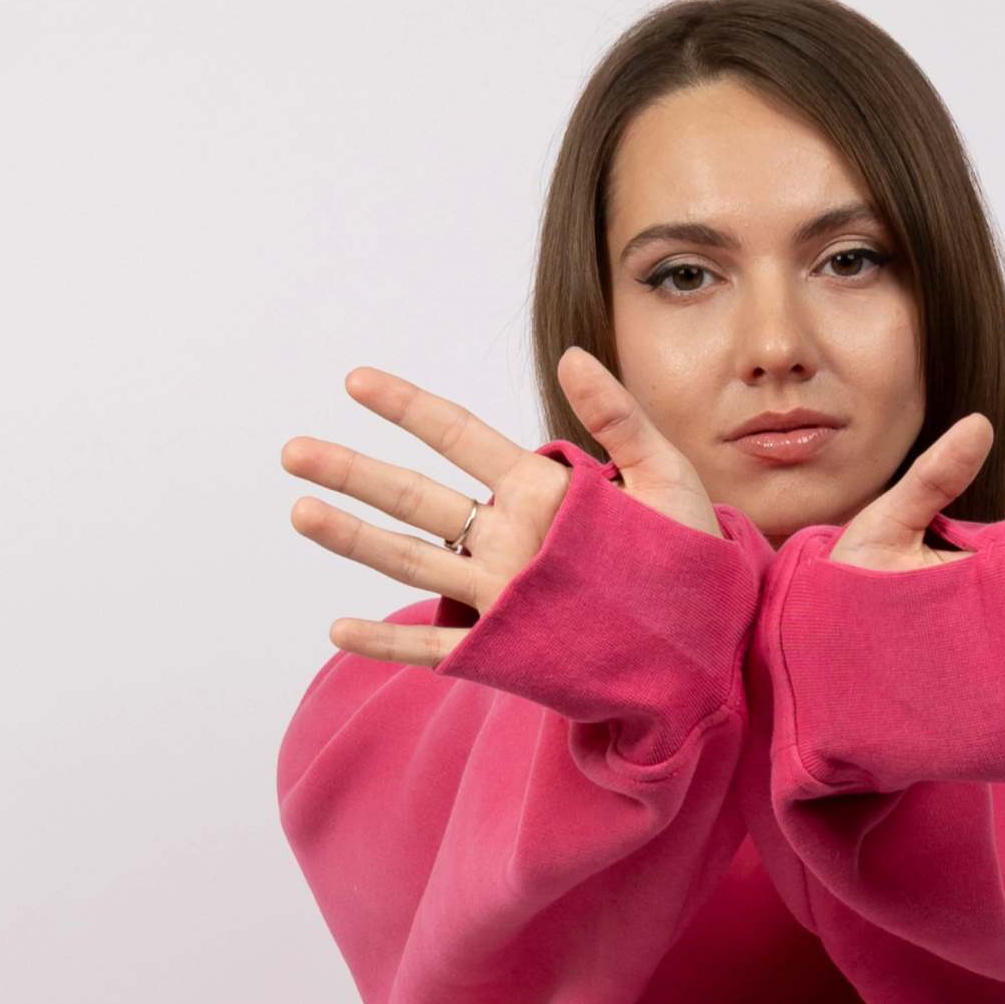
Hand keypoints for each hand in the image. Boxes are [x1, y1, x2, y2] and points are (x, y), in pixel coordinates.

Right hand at [281, 348, 722, 664]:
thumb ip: (620, 419)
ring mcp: (500, 594)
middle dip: (354, 472)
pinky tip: (338, 628)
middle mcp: (507, 538)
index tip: (357, 380)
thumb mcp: (666, 476)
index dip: (408, 409)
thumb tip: (572, 355)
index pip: (459, 437)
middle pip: (415, 497)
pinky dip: (388, 641)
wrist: (711, 639)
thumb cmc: (692, 555)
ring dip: (354, 539)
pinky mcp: (506, 648)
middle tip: (294, 452)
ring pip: (412, 560)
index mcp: (539, 490)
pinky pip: (435, 647)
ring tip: (301, 513)